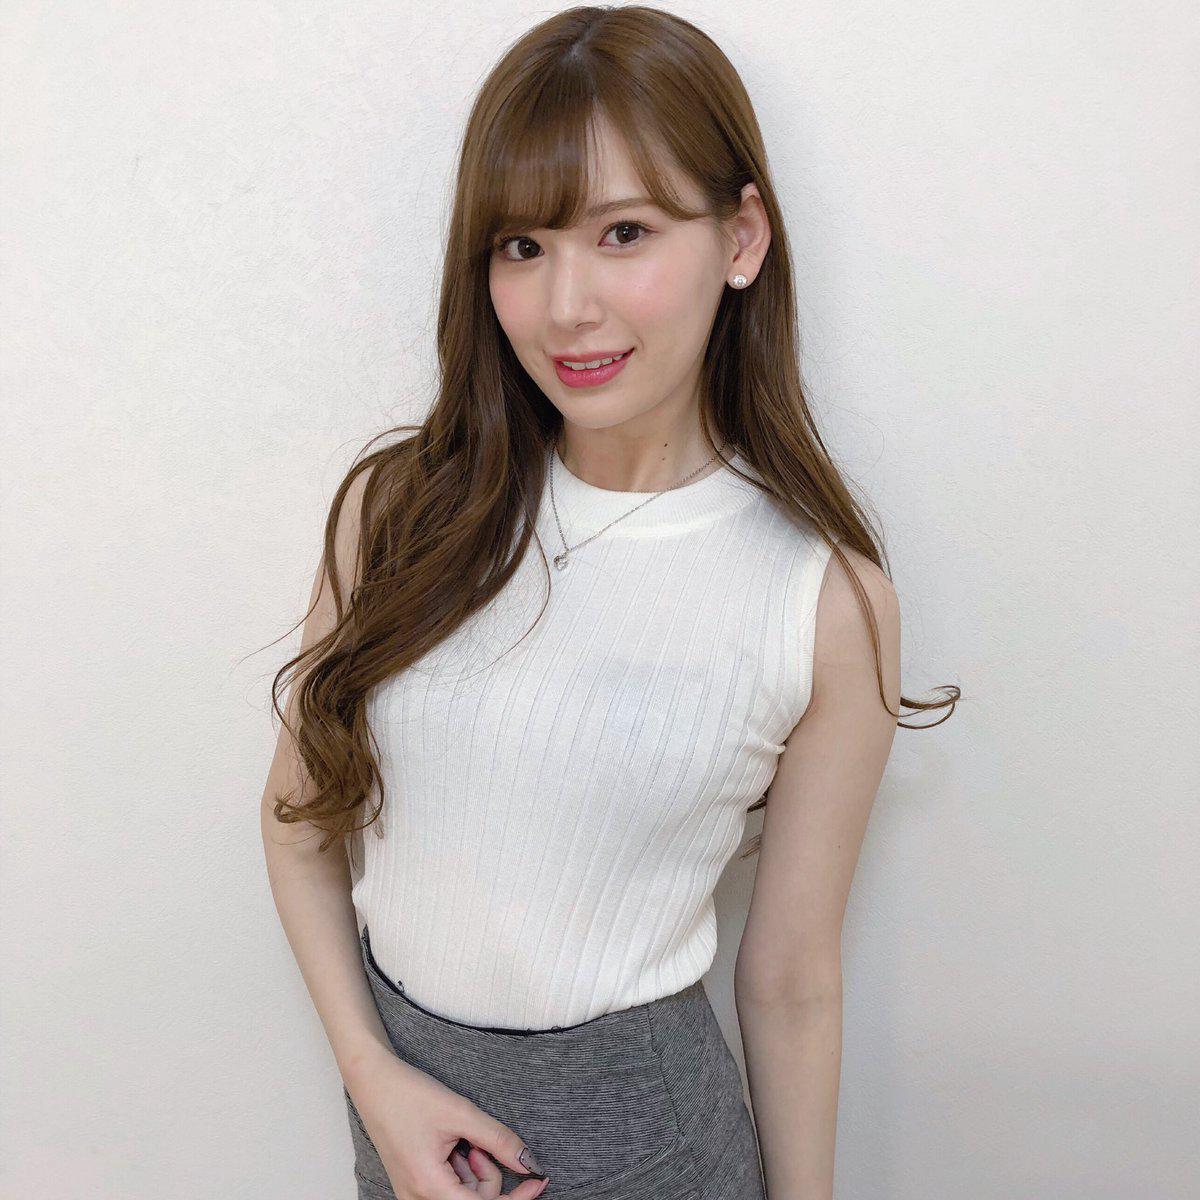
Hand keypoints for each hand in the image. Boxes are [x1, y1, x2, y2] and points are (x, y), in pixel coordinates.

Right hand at [346, 1046, 548, 1198]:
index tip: (539, 1182)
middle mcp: (417, 1199)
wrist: (373, 1082)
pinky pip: (446, 1188)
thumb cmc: (410, 1095)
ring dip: (473, 1171)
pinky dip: (459, 1169)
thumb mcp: (461, 1113)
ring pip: (461, 1196)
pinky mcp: (412, 1184)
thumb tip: (529, 1163)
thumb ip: (498, 1140)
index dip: (516, 1198)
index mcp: (428, 1187)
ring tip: (463, 1139)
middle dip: (488, 1175)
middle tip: (479, 1142)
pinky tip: (453, 1145)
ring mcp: (412, 1193)